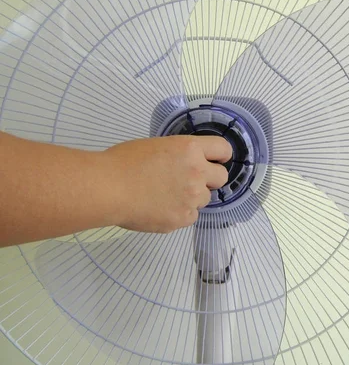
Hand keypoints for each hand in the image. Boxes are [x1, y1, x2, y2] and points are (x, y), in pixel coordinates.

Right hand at [103, 135, 231, 232]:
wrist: (108, 188)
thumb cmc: (123, 163)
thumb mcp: (158, 147)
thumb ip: (179, 155)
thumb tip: (183, 164)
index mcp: (190, 149)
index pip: (223, 149)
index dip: (221, 155)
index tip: (218, 160)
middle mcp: (197, 172)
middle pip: (221, 177)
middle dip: (210, 179)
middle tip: (192, 181)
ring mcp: (192, 197)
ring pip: (205, 199)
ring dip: (192, 197)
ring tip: (166, 195)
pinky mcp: (183, 218)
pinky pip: (190, 216)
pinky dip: (179, 213)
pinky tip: (160, 208)